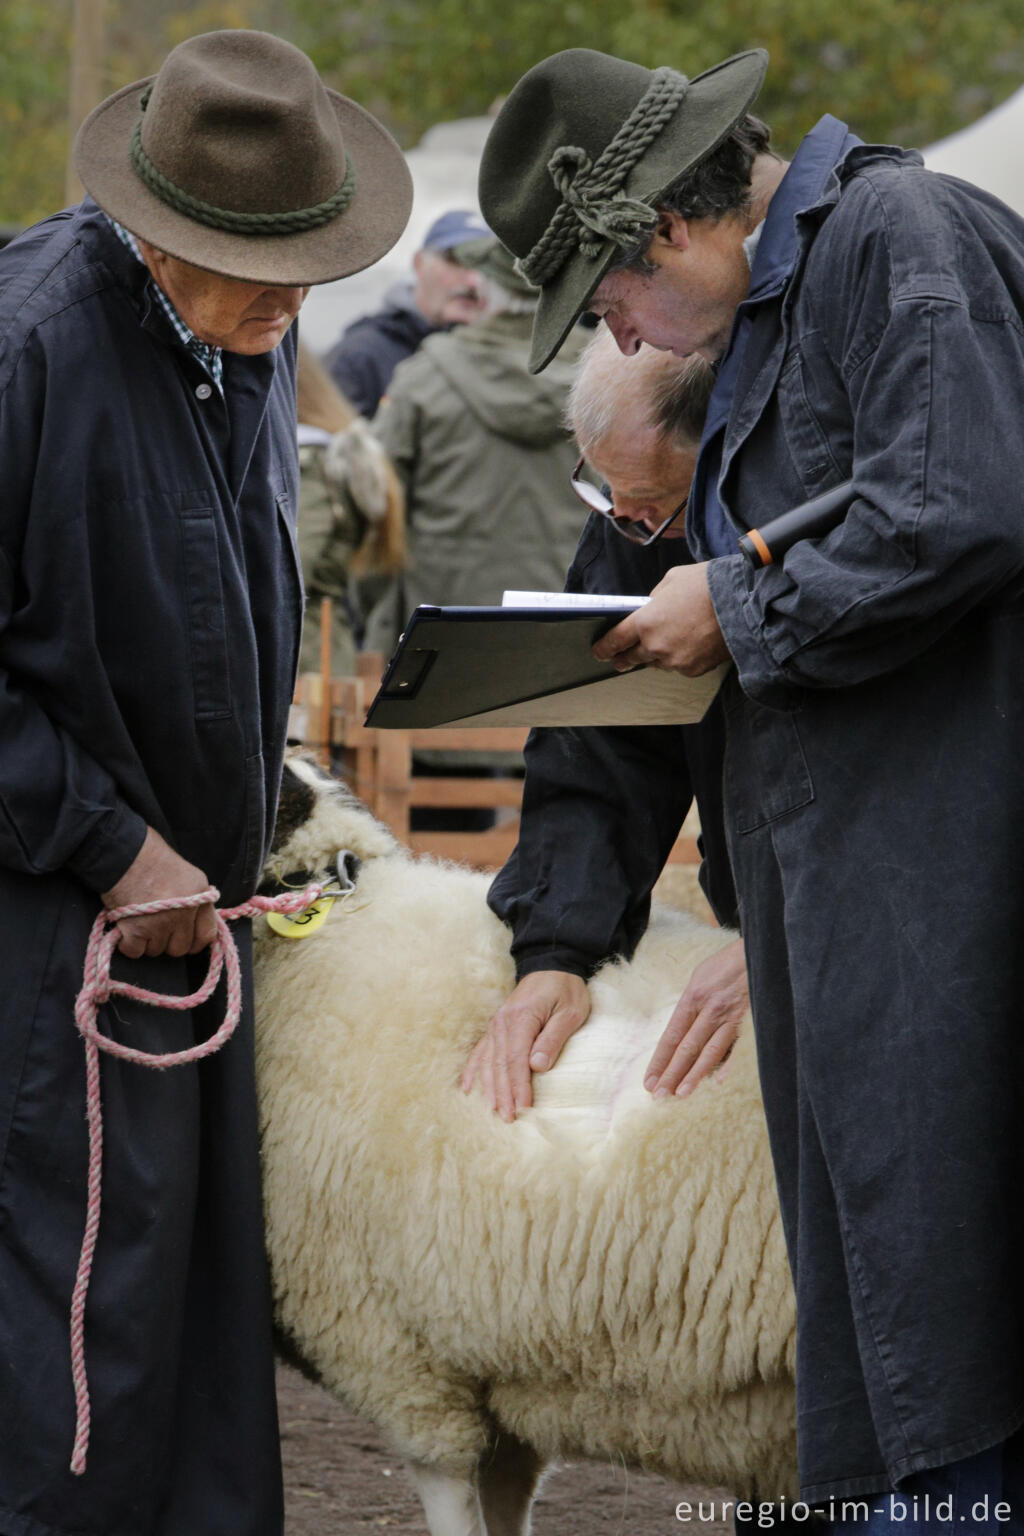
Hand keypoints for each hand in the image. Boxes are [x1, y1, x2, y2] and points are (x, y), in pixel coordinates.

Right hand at [101, 827, 216, 959]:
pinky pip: (135, 951)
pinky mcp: (137, 930)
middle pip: (180, 948)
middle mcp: (185, 912)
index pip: (207, 934)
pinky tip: (125, 928)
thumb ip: (192, 899)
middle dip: (167, 941)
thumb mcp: (185, 873)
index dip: (195, 942)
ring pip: (157, 950)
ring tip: (138, 920)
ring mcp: (162, 923)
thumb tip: (192, 921)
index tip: (185, 941)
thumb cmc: (150, 855)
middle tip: (154, 927)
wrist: (122, 851)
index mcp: (200, 895)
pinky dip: (128, 944)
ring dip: (146, 941)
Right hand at [460, 970, 590, 1120]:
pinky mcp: (496, 1027)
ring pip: (487, 1061)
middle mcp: (503, 1022)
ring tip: (493, 1111)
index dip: (518, 1085)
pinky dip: (472, 1070)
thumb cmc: (566, 988)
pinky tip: (466, 1088)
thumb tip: (537, 1065)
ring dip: (489, 1087)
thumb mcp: (571, 1011)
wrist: (551, 963)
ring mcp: (496, 1024)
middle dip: (503, 1093)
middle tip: (508, 1119)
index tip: (523, 1107)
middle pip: (499, 1064)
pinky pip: (480, 1051)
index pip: (517, 1059)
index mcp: (522, 1018)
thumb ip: (553, 1037)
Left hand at [592, 562, 730, 675]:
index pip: (615, 640)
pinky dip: (680, 658)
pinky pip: (679, 667)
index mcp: (645, 622)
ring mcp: (675, 661)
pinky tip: (690, 644)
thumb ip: (653, 599)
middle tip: (620, 660)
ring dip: (657, 655)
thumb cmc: (707, 586)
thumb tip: (649, 608)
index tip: (599, 652)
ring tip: (667, 643)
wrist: (742, 603)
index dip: (604, 648)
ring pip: (657, 663)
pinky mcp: (694, 670)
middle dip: (624, 659)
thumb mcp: (672, 580)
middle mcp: (656, 646)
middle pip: (632, 659)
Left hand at [643, 938, 748, 1097]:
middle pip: (687, 1048)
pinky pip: (738, 1048)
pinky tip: (718, 1082)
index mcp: (692, 998)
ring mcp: (730, 1017)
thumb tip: (680, 1028)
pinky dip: (729, 1065)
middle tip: (658, 1096)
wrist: (758, 953)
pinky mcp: (750, 1021)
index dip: (659, 1060)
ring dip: (694, 1075)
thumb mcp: (699, 977)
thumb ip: (690, 1004)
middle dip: (671, 1073)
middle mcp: (709, 1010)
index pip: (671, 1035)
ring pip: (710, 1052)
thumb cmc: (726, 964)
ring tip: (680, 1094)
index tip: (649, 1079)